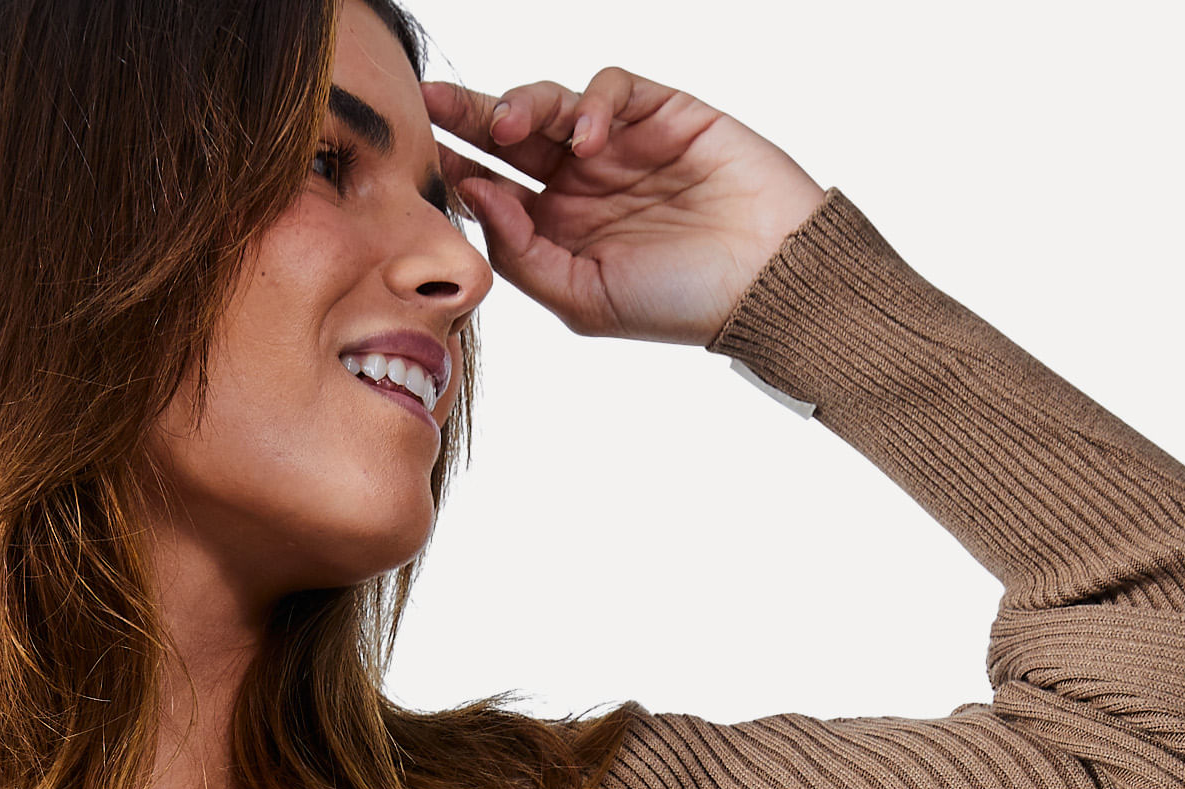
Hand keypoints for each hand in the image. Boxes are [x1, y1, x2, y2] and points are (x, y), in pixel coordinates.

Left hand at [423, 67, 831, 347]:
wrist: (764, 283)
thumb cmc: (678, 304)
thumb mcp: (582, 299)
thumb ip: (524, 253)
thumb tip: (477, 192)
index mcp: (556, 228)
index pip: (493, 187)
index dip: (456, 167)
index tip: (420, 159)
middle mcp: (581, 181)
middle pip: (511, 134)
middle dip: (469, 113)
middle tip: (431, 101)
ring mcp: (619, 143)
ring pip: (552, 102)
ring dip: (524, 103)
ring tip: (511, 124)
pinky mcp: (660, 111)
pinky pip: (611, 88)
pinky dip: (591, 101)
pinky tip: (586, 134)